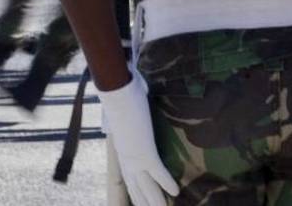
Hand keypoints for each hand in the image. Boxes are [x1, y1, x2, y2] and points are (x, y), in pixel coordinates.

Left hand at [95, 70, 179, 205]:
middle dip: (146, 203)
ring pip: (147, 187)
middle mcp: (127, 160)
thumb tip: (137, 121)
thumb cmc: (119, 101)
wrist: (116, 95)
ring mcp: (135, 158)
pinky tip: (175, 192)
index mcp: (122, 153)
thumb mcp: (124, 118)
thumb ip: (130, 123)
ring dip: (156, 201)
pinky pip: (158, 173)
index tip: (141, 203)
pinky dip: (166, 183)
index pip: (129, 179)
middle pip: (137, 189)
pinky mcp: (145, 152)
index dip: (136, 193)